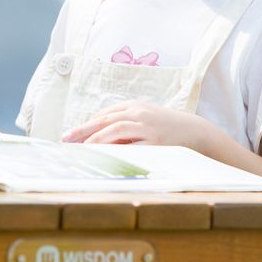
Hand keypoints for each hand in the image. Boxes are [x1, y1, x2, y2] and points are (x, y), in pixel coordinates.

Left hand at [61, 101, 203, 146]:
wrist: (194, 131)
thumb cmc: (164, 127)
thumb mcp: (143, 118)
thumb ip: (123, 124)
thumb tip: (97, 135)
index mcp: (134, 106)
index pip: (104, 114)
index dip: (86, 125)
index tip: (70, 135)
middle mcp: (139, 114)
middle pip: (106, 119)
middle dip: (84, 130)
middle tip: (66, 139)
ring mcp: (148, 128)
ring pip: (117, 128)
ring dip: (97, 138)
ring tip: (82, 147)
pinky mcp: (156, 143)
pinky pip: (133, 146)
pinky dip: (118, 150)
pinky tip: (106, 156)